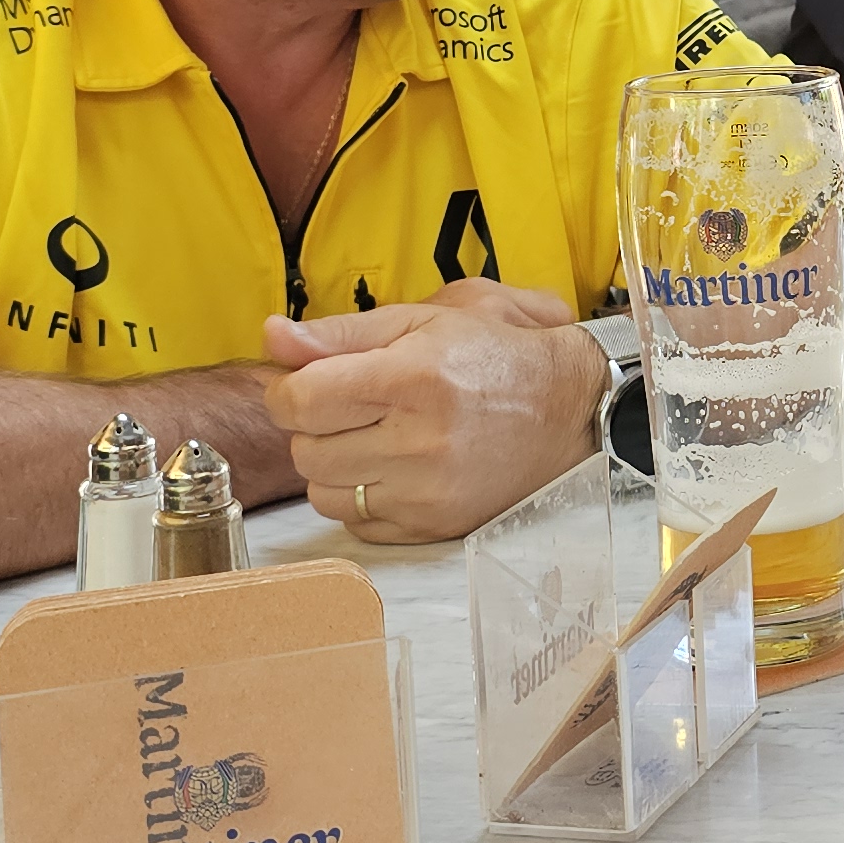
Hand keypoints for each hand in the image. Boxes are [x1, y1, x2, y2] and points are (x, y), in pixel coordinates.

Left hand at [260, 281, 599, 541]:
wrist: (570, 408)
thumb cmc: (497, 355)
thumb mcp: (426, 318)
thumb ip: (342, 331)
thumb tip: (273, 336)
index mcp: (412, 377)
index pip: (298, 401)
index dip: (289, 390)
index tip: (308, 382)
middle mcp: (419, 440)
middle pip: (305, 449)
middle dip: (314, 425)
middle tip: (351, 405)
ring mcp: (427, 490)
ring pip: (323, 490)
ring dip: (333, 463)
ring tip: (372, 436)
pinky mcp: (434, 525)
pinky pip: (356, 521)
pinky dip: (362, 495)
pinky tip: (393, 467)